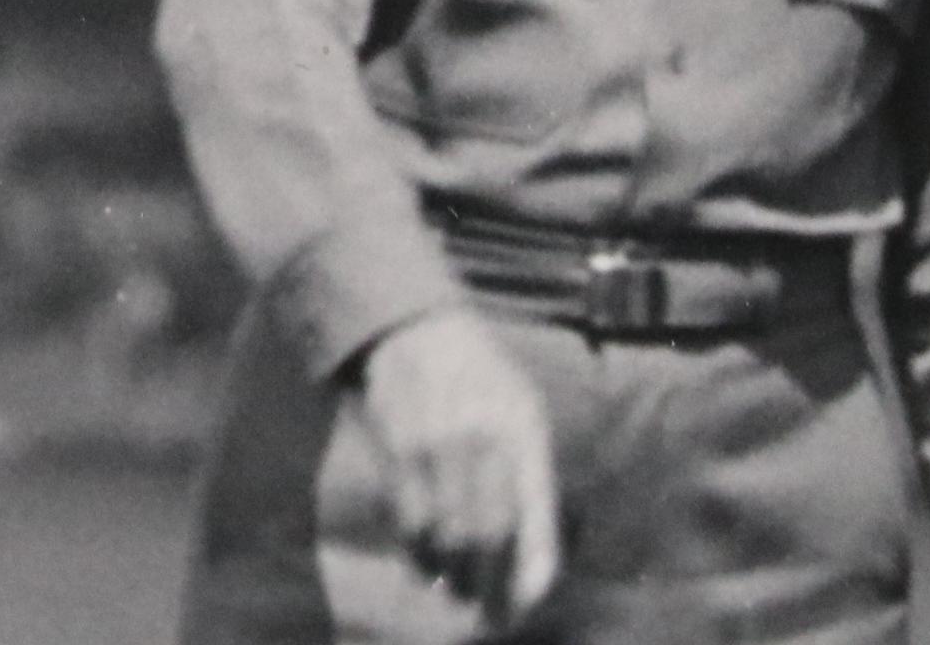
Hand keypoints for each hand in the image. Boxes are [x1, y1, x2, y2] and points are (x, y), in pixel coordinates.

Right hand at [350, 310, 561, 630]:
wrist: (408, 321)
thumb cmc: (474, 373)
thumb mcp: (518, 410)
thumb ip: (529, 478)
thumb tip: (532, 559)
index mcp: (523, 433)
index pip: (533, 524)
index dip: (528, 576)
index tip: (521, 605)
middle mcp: (484, 441)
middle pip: (489, 539)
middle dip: (487, 584)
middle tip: (485, 608)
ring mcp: (437, 444)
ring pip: (447, 535)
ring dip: (451, 572)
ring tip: (454, 588)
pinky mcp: (396, 446)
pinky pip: (409, 518)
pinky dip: (418, 550)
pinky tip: (424, 560)